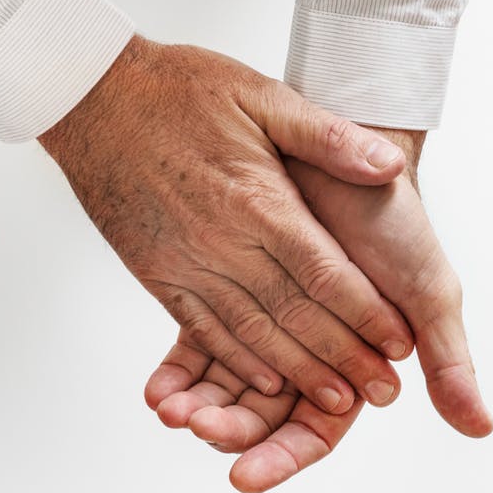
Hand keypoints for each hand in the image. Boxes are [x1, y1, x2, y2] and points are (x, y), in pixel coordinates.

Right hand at [40, 35, 415, 416]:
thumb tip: (391, 163)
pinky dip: (236, 362)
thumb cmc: (182, 89)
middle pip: (295, 315)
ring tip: (338, 404)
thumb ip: (329, 135)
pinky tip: (267, 385)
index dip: (366, 314)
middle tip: (384, 393)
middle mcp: (223, 241)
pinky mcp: (156, 273)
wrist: (90, 94)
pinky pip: (202, 329)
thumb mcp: (264, 95)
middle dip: (344, 359)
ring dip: (297, 374)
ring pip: (251, 333)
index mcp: (259, 200)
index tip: (402, 344)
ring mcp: (186, 262)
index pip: (325, 273)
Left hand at [145, 128, 491, 491]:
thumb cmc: (396, 222)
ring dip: (199, 406)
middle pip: (263, 417)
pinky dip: (178, 372)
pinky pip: (198, 346)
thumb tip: (480, 428)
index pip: (316, 430)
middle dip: (230, 429)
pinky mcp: (230, 294)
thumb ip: (449, 362)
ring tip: (170, 409)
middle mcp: (309, 357)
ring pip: (227, 388)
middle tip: (197, 427)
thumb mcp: (428, 293)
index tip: (245, 475)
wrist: (347, 150)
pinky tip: (156, 389)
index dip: (283, 457)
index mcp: (356, 368)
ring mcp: (267, 328)